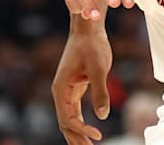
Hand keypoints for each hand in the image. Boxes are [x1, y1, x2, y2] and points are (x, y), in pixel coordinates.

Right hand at [53, 20, 112, 143]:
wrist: (89, 29)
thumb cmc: (92, 46)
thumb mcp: (99, 68)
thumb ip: (100, 92)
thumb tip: (102, 116)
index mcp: (61, 90)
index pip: (68, 119)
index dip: (81, 130)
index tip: (98, 135)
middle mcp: (61, 92)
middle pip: (66, 124)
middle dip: (76, 139)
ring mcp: (67, 91)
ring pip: (70, 119)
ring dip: (78, 134)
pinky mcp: (76, 88)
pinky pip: (75, 110)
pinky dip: (81, 123)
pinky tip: (90, 131)